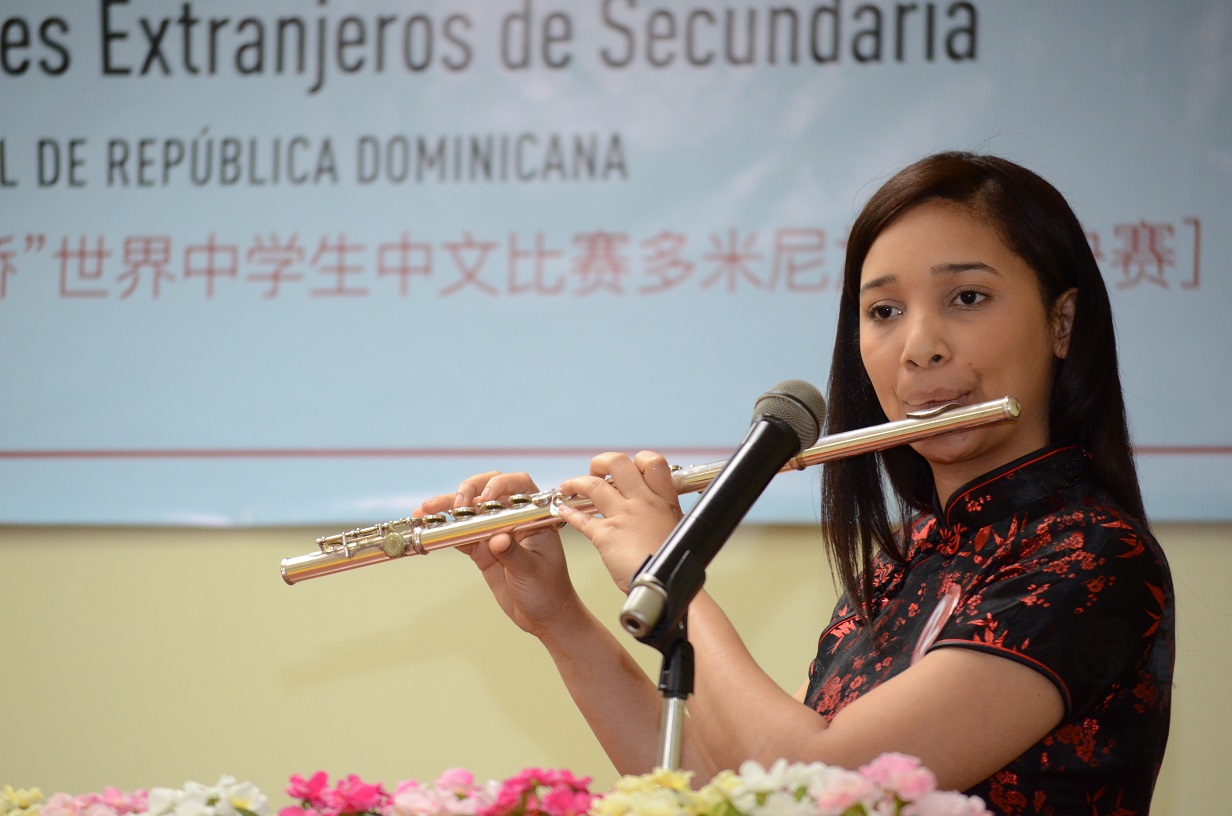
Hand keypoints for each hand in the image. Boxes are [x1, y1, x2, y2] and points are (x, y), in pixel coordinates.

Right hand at [414, 470, 582, 637]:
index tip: (486, 499)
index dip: (501, 485)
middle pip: (488, 491)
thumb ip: (514, 554)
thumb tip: (497, 538)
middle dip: (469, 491)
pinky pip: (460, 534)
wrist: (543, 616)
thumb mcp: (532, 571)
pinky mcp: (481, 549)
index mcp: (533, 516)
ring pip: (470, 511)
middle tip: (457, 505)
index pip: (519, 486)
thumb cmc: (548, 590)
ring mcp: (495, 532)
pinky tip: (428, 525)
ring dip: (448, 507)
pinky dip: (444, 530)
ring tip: (426, 508)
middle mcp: (513, 518)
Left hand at [556, 451, 683, 592]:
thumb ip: (665, 518)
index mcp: (664, 500)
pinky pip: (581, 518)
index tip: (630, 467)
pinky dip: (568, 513)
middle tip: (595, 470)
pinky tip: (562, 511)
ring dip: (576, 483)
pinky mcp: (607, 535)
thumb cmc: (674, 565)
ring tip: (567, 487)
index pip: (653, 463)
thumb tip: (659, 515)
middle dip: (601, 462)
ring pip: (593, 485)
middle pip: (618, 463)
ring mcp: (624, 516)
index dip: (638, 460)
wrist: (667, 585)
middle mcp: (643, 502)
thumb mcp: (679, 532)